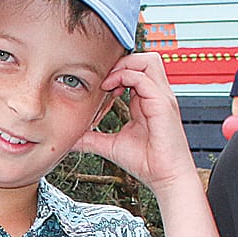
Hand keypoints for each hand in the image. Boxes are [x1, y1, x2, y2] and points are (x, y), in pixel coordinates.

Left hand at [78, 52, 195, 190]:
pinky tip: (111, 90)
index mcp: (148, 101)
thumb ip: (92, 138)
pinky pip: (144, 78)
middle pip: (145, 58)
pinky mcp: (163, 104)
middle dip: (122, 62)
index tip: (101, 86)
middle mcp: (157, 95)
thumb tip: (71, 138)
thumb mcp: (111, 146)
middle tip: (104, 80)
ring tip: (108, 83)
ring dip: (124, 66)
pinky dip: (125, 77)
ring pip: (148, 60)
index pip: (136, 70)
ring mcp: (162, 98)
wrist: (166, 178)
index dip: (117, 72)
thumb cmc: (146, 163)